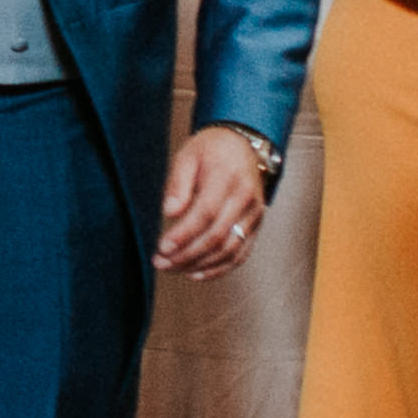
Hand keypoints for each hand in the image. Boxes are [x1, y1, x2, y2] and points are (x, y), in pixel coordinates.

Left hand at [155, 125, 271, 276]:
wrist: (243, 145)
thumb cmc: (211, 150)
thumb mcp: (187, 156)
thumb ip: (178, 184)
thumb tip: (170, 213)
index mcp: (227, 177)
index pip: (206, 213)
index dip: (184, 234)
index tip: (162, 247)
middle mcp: (245, 198)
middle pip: (217, 236)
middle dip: (187, 255)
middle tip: (161, 262)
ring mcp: (254, 213)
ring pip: (229, 250)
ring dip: (199, 265)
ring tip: (173, 268)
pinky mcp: (256, 225)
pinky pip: (241, 254)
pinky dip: (219, 269)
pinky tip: (196, 273)